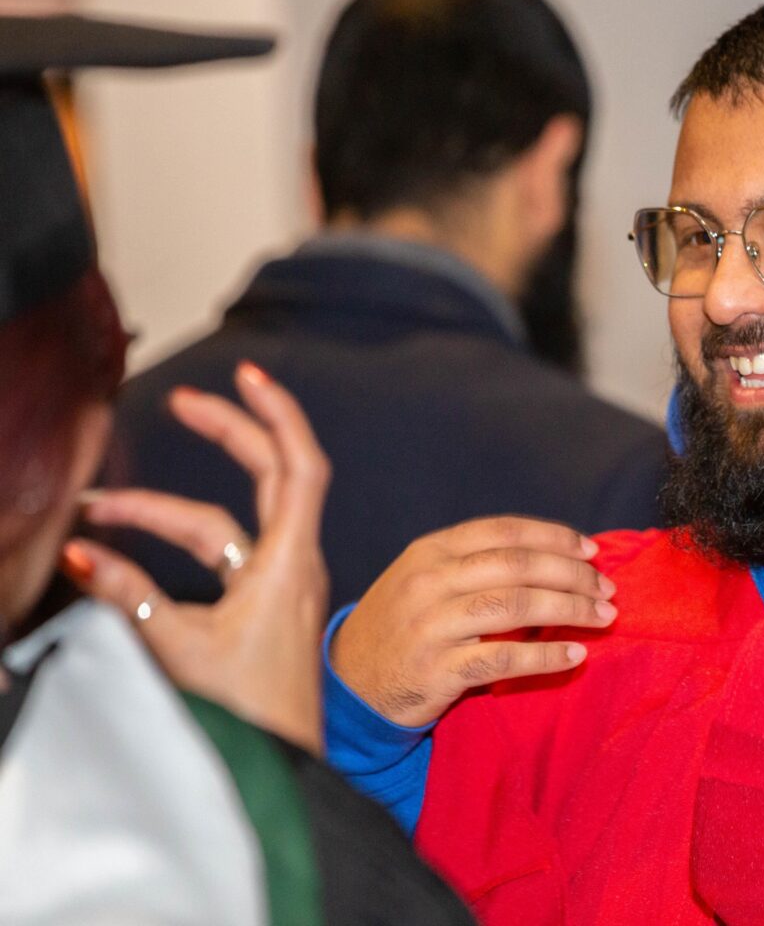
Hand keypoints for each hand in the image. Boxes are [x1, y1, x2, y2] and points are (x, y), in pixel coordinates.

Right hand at [67, 362, 330, 754]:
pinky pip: (222, 559)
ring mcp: (280, 589)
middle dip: (228, 433)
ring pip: (227, 525)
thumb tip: (78, 553)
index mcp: (290, 564)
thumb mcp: (174, 650)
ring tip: (95, 510)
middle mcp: (293, 567)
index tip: (248, 373)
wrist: (279, 777)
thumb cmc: (247, 720)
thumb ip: (125, 598)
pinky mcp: (261, 613)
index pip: (299, 467)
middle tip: (183, 400)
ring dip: (166, 512)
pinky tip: (123, 552)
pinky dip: (177, 547)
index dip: (278, 415)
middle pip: (269, 478)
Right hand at [330, 516, 616, 727]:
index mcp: (430, 551)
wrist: (348, 685)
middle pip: (518, 565)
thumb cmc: (400, 627)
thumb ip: (475, 564)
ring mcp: (431, 626)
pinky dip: (546, 657)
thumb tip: (552, 556)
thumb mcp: (424, 579)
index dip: (554, 537)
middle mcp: (429, 582)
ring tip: (604, 616)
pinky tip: (576, 656)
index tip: (592, 549)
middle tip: (607, 587)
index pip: (505, 531)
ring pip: (517, 606)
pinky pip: (504, 660)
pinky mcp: (436, 671)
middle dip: (572, 574)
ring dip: (570, 609)